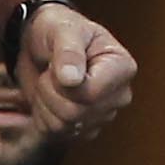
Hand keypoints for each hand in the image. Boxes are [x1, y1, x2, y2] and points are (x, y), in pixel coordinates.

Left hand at [12, 0, 137, 139]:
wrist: (41, 45)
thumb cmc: (58, 30)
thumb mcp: (63, 30)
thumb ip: (69, 51)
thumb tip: (72, 80)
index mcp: (123, 68)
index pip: (91, 94)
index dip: (63, 84)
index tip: (57, 61)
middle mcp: (119, 95)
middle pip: (76, 113)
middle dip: (50, 92)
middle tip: (50, 71)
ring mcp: (102, 115)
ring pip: (63, 126)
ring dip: (45, 104)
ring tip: (50, 82)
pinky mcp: (83, 129)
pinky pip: (54, 134)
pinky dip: (43, 116)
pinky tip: (49, 97)